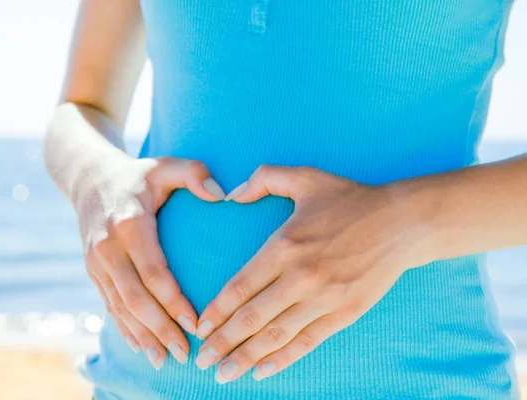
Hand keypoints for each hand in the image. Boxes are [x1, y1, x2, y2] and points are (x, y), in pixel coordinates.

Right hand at [77, 155, 225, 368]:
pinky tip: (140, 346)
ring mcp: (96, 261)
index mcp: (130, 224)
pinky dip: (124, 328)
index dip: (174, 303)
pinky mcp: (93, 270)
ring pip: (119, 308)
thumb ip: (196, 173)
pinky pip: (108, 304)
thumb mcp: (166, 164)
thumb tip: (223, 195)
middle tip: (185, 353)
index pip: (154, 273)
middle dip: (160, 329)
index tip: (197, 324)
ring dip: (141, 336)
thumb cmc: (138, 175)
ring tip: (163, 360)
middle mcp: (107, 247)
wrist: (89, 179)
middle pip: (135, 299)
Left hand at [194, 165, 424, 382]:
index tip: (199, 327)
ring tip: (223, 376)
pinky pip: (307, 342)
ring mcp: (324, 299)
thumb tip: (231, 195)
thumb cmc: (349, 199)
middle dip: (222, 343)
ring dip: (246, 358)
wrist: (402, 223)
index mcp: (284, 245)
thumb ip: (263, 178)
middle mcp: (300, 276)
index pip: (239, 287)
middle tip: (200, 362)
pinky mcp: (344, 314)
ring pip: (276, 336)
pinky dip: (283, 360)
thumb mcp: (304, 177)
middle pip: (251, 317)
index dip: (216, 311)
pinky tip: (262, 372)